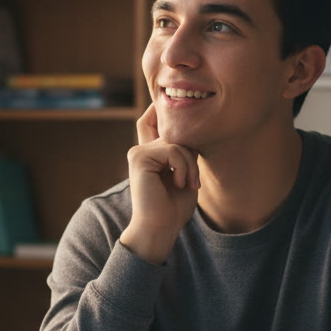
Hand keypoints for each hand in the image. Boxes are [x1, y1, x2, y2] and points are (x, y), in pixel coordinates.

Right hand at [118, 104, 199, 263]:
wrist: (159, 228)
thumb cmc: (173, 208)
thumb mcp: (185, 173)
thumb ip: (185, 152)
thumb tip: (192, 129)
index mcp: (149, 154)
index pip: (151, 120)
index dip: (158, 109)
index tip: (168, 101)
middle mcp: (140, 150)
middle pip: (174, 132)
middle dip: (191, 153)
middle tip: (193, 181)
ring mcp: (137, 153)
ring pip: (176, 142)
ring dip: (189, 164)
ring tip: (188, 184)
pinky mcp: (139, 158)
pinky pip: (172, 150)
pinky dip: (183, 167)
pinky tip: (180, 183)